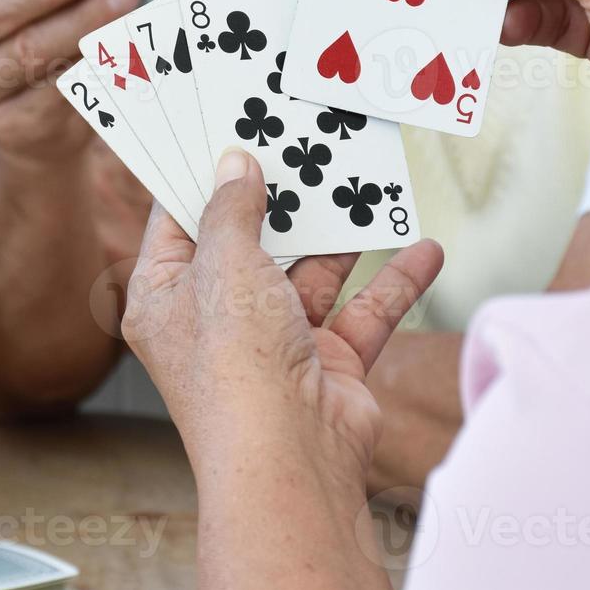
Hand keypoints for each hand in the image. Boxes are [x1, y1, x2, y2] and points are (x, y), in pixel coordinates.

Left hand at [123, 149, 443, 487]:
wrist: (292, 457)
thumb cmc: (236, 367)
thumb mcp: (224, 265)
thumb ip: (233, 211)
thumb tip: (234, 167)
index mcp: (166, 298)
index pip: (178, 224)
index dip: (201, 178)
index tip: (227, 132)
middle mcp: (217, 320)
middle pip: (250, 243)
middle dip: (282, 200)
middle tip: (303, 144)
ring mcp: (274, 342)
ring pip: (312, 273)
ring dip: (342, 235)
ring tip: (365, 181)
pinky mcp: (327, 362)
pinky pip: (363, 310)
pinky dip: (394, 280)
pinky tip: (423, 246)